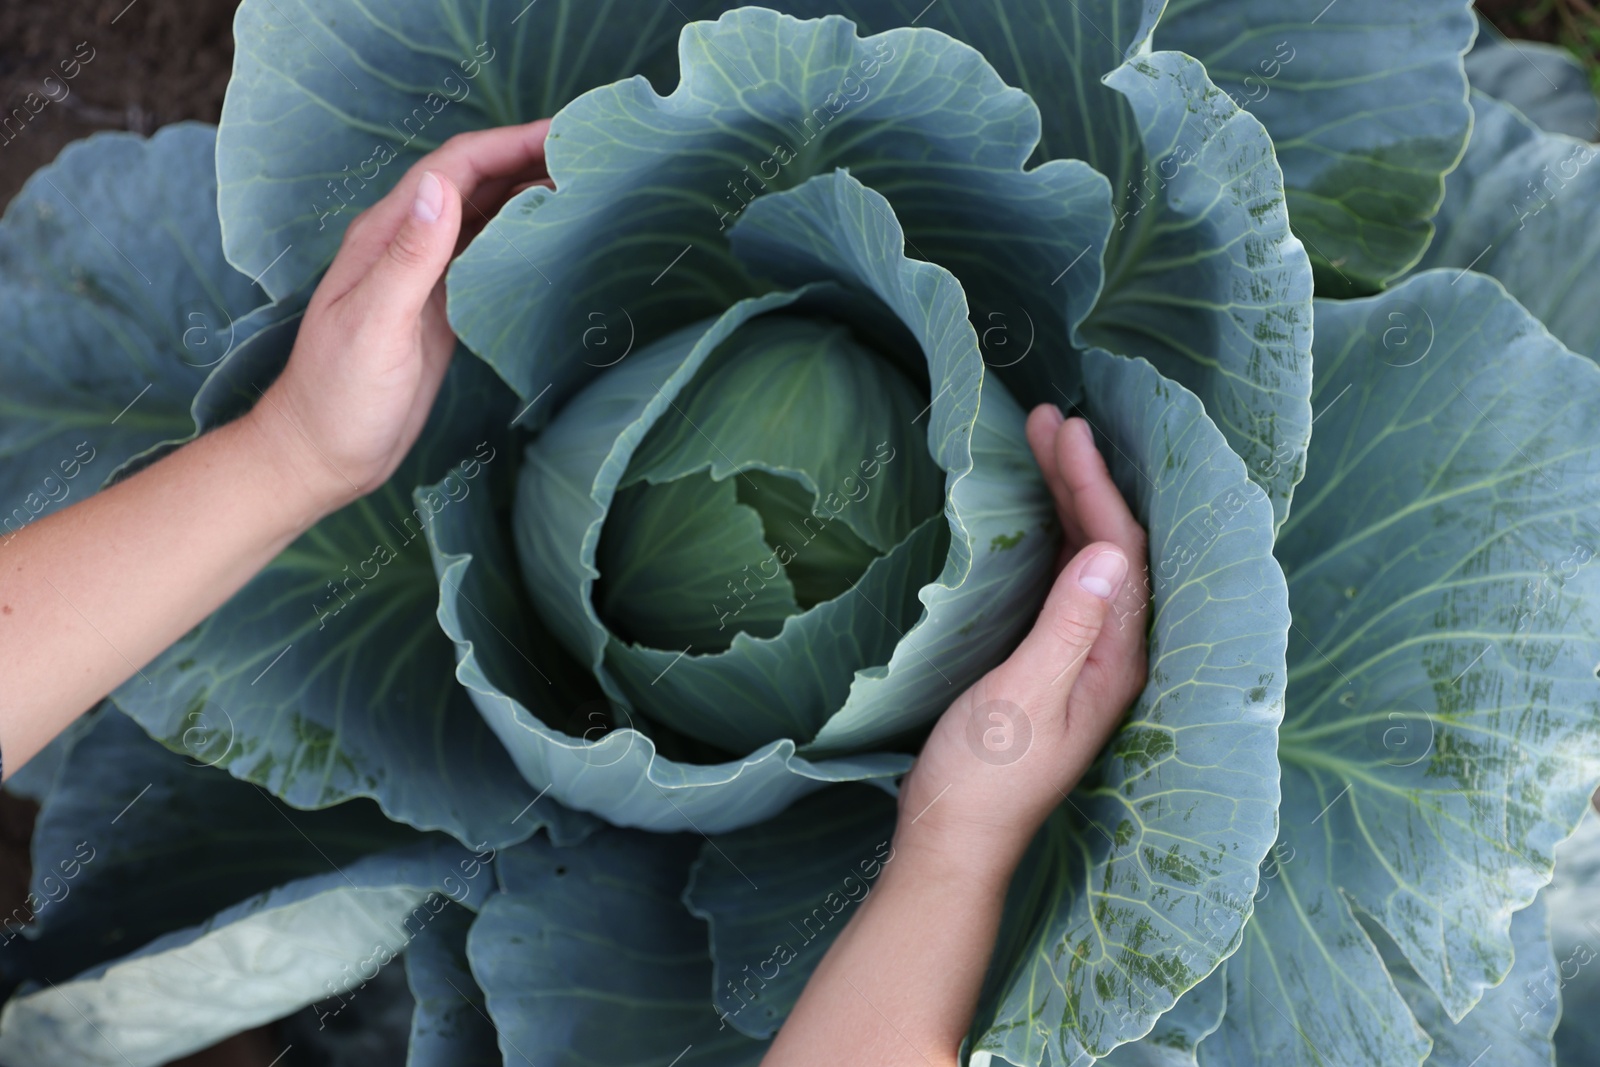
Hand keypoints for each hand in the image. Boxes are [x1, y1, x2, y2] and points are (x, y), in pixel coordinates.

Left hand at [246, 121, 552, 518]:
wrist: (325, 453)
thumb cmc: (341, 395)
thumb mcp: (375, 325)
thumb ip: (409, 258)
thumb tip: (443, 187)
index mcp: (386, 235)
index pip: (454, 169)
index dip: (508, 144)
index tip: (562, 134)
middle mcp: (407, 244)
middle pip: (474, 182)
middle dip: (527, 159)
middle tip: (591, 153)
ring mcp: (425, 275)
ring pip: (484, 215)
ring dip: (528, 193)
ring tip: (585, 182)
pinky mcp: (442, 307)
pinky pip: (487, 255)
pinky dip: (521, 237)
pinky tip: (553, 237)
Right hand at [894, 403, 1151, 880]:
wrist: (951, 841)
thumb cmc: (983, 777)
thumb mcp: (1023, 696)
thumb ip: (1068, 625)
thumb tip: (1109, 551)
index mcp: (1116, 660)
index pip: (1120, 553)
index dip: (1095, 487)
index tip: (1066, 431)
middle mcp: (1110, 653)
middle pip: (1109, 548)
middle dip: (1083, 479)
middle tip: (1050, 417)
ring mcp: (1081, 657)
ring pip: (1086, 560)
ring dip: (1068, 499)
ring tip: (1043, 441)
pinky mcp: (1047, 661)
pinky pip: (1062, 581)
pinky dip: (1051, 533)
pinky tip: (1036, 509)